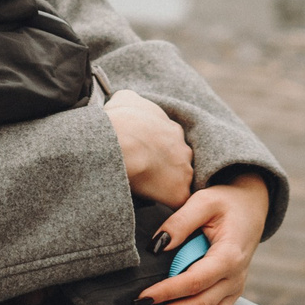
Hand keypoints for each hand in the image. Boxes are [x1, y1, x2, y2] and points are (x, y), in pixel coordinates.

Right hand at [105, 90, 191, 206]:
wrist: (121, 141)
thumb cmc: (120, 121)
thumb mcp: (125, 98)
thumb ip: (131, 100)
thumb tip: (127, 101)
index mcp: (172, 129)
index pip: (169, 143)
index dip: (157, 151)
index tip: (144, 155)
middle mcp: (183, 148)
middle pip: (179, 162)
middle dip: (166, 168)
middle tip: (145, 174)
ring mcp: (184, 171)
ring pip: (179, 182)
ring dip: (167, 187)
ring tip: (147, 193)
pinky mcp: (179, 192)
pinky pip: (176, 202)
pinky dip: (167, 205)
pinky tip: (155, 205)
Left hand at [135, 174, 268, 304]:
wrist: (250, 208)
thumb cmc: (224, 202)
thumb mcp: (203, 201)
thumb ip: (179, 222)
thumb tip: (156, 245)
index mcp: (229, 255)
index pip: (196, 281)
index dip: (168, 292)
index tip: (142, 298)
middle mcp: (235, 279)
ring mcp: (235, 291)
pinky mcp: (230, 296)